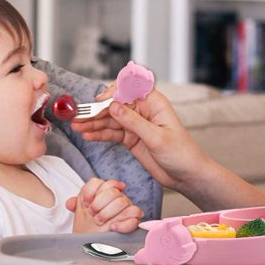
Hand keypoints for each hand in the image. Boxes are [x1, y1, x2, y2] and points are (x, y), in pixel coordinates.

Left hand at [66, 177, 142, 233]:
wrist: (95, 247)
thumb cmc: (89, 229)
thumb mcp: (80, 215)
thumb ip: (76, 204)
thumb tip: (70, 203)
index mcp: (103, 194)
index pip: (100, 183)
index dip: (90, 192)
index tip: (85, 204)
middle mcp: (116, 199)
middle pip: (112, 191)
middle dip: (99, 203)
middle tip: (92, 214)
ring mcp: (126, 209)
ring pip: (122, 202)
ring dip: (108, 213)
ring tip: (99, 222)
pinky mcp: (133, 221)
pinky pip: (135, 214)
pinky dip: (123, 222)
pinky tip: (113, 227)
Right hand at [70, 89, 209, 189]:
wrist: (186, 175)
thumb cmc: (181, 153)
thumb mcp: (157, 137)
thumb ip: (134, 122)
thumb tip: (114, 106)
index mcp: (154, 103)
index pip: (129, 89)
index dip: (113, 92)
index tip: (98, 101)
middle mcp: (144, 111)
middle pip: (116, 105)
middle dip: (97, 110)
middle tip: (79, 116)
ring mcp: (136, 125)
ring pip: (111, 119)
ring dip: (94, 122)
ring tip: (77, 125)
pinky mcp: (132, 139)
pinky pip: (112, 133)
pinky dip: (99, 134)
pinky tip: (87, 135)